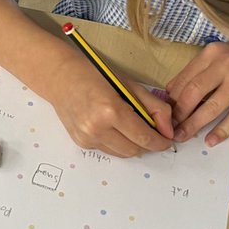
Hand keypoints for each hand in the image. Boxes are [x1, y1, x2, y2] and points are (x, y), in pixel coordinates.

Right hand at [42, 52, 173, 157]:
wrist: (60, 77)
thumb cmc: (95, 74)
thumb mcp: (129, 85)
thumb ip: (154, 107)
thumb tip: (168, 131)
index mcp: (111, 110)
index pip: (144, 137)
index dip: (160, 142)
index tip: (168, 140)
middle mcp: (97, 128)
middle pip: (134, 150)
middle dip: (147, 144)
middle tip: (152, 132)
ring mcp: (87, 138)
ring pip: (122, 154)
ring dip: (133, 145)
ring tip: (132, 127)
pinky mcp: (81, 143)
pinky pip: (108, 150)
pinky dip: (117, 143)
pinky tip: (114, 127)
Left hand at [166, 42, 228, 145]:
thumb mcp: (222, 61)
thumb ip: (198, 73)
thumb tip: (169, 93)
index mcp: (213, 52)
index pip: (185, 78)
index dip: (172, 99)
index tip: (165, 113)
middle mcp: (226, 62)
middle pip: (193, 92)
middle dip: (179, 113)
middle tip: (171, 128)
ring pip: (210, 107)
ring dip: (193, 125)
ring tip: (183, 136)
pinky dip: (220, 132)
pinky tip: (210, 141)